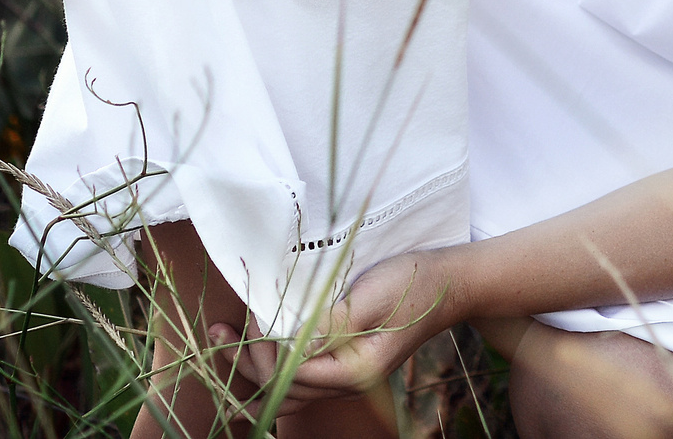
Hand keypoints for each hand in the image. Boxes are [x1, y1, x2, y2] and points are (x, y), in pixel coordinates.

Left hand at [218, 250, 457, 416]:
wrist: (449, 283)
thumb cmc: (412, 284)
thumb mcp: (368, 299)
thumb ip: (329, 326)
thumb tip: (287, 344)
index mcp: (353, 372)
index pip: (290, 376)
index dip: (265, 349)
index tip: (254, 313)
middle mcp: (346, 382)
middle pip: (282, 390)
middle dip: (249, 361)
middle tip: (227, 327)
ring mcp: (345, 374)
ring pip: (287, 387)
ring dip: (254, 364)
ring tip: (223, 338)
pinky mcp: (344, 360)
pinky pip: (300, 374)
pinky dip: (274, 362)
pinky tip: (257, 345)